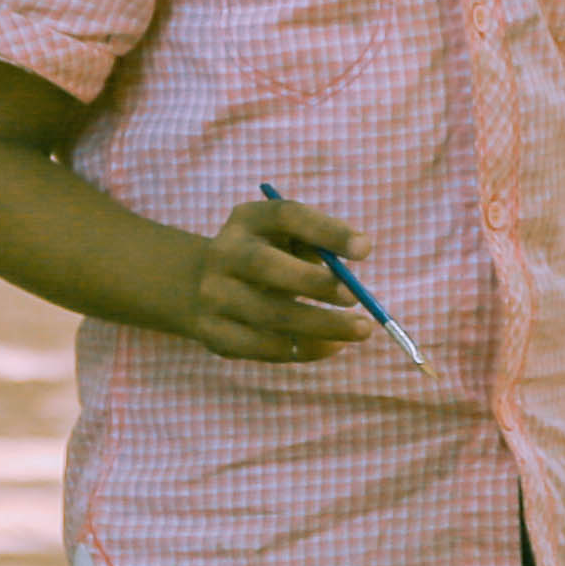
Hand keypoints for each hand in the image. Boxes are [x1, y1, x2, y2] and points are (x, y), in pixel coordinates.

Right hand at [188, 194, 374, 364]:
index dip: (326, 230)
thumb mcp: (286, 239)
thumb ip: (319, 245)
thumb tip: (356, 264)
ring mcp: (213, 296)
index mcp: (247, 220)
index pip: (286, 216)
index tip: (364, 250)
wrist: (200, 288)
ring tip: (360, 329)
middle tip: (355, 297)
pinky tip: (333, 344)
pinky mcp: (214, 334)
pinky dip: (305, 348)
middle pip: (267, 266)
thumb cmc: (269, 259)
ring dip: (321, 324)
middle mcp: (223, 254)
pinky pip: (263, 347)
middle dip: (315, 283)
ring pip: (270, 315)